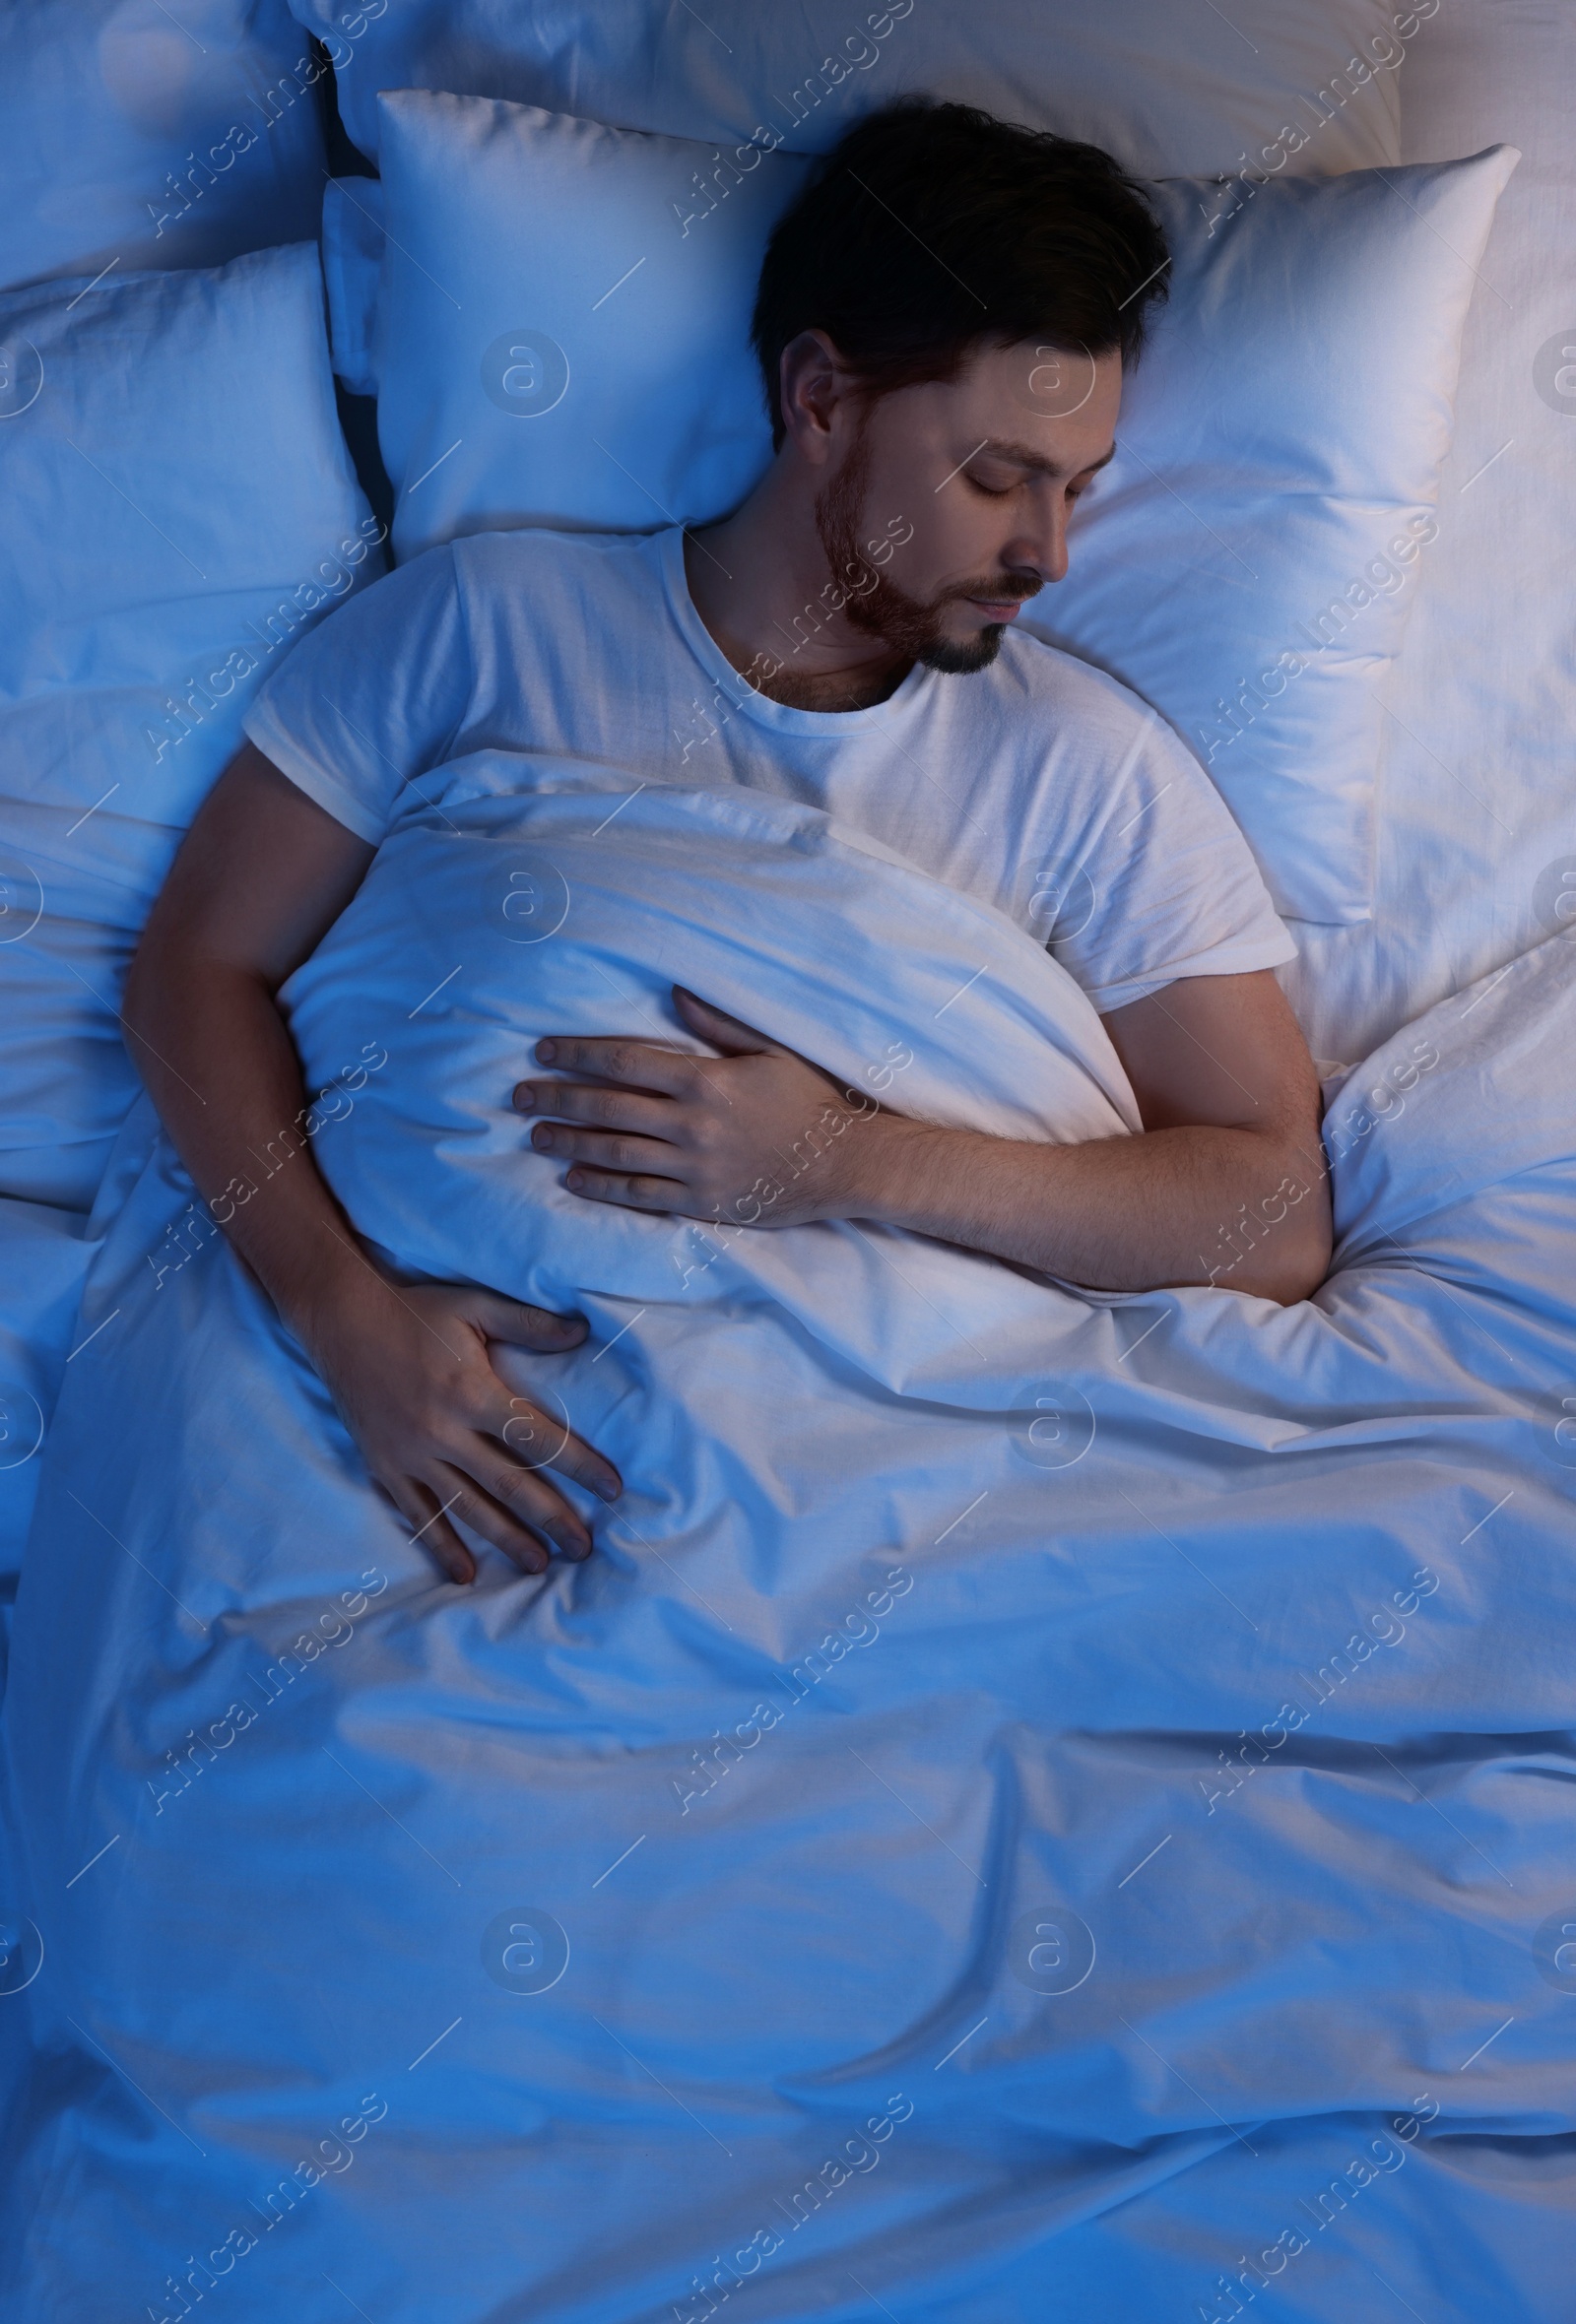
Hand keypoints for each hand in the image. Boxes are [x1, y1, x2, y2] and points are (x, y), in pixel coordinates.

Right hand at [296, 1267, 620, 1585]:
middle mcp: (444, 1431)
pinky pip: (418, 1515)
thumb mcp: (475, 1306)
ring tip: (539, 1565)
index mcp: (473, 1392)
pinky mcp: (385, 1467)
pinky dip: (441, 1546)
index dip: (580, 1465)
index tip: (613, 1489)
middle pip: (509, 1485)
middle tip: (584, 1548)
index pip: (539, 1438)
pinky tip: (464, 1574)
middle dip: (552, 1519)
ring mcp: (412, 1455)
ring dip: (506, 1541)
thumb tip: (584, 1331)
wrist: (339, 1320)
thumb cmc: (415, 1311)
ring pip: (468, 1508)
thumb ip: (530, 1324)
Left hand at [513, 989, 877, 1229]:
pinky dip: (600, 1186)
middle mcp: (692, 1124)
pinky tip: (573, 1179)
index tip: (543, 1051)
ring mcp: (693, 1167)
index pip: (623, 1061)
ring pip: (614, 1153)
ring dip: (568, 1143)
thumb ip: (716, 1024)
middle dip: (556, 1099)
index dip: (577, 1054)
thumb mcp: (767, 1051)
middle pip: (606, 1107)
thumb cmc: (809, 1100)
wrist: (844, 1163)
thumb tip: (672, 993)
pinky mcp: (699, 1202)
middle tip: (519, 1096)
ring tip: (536, 1136)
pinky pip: (638, 1195)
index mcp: (705, 1080)